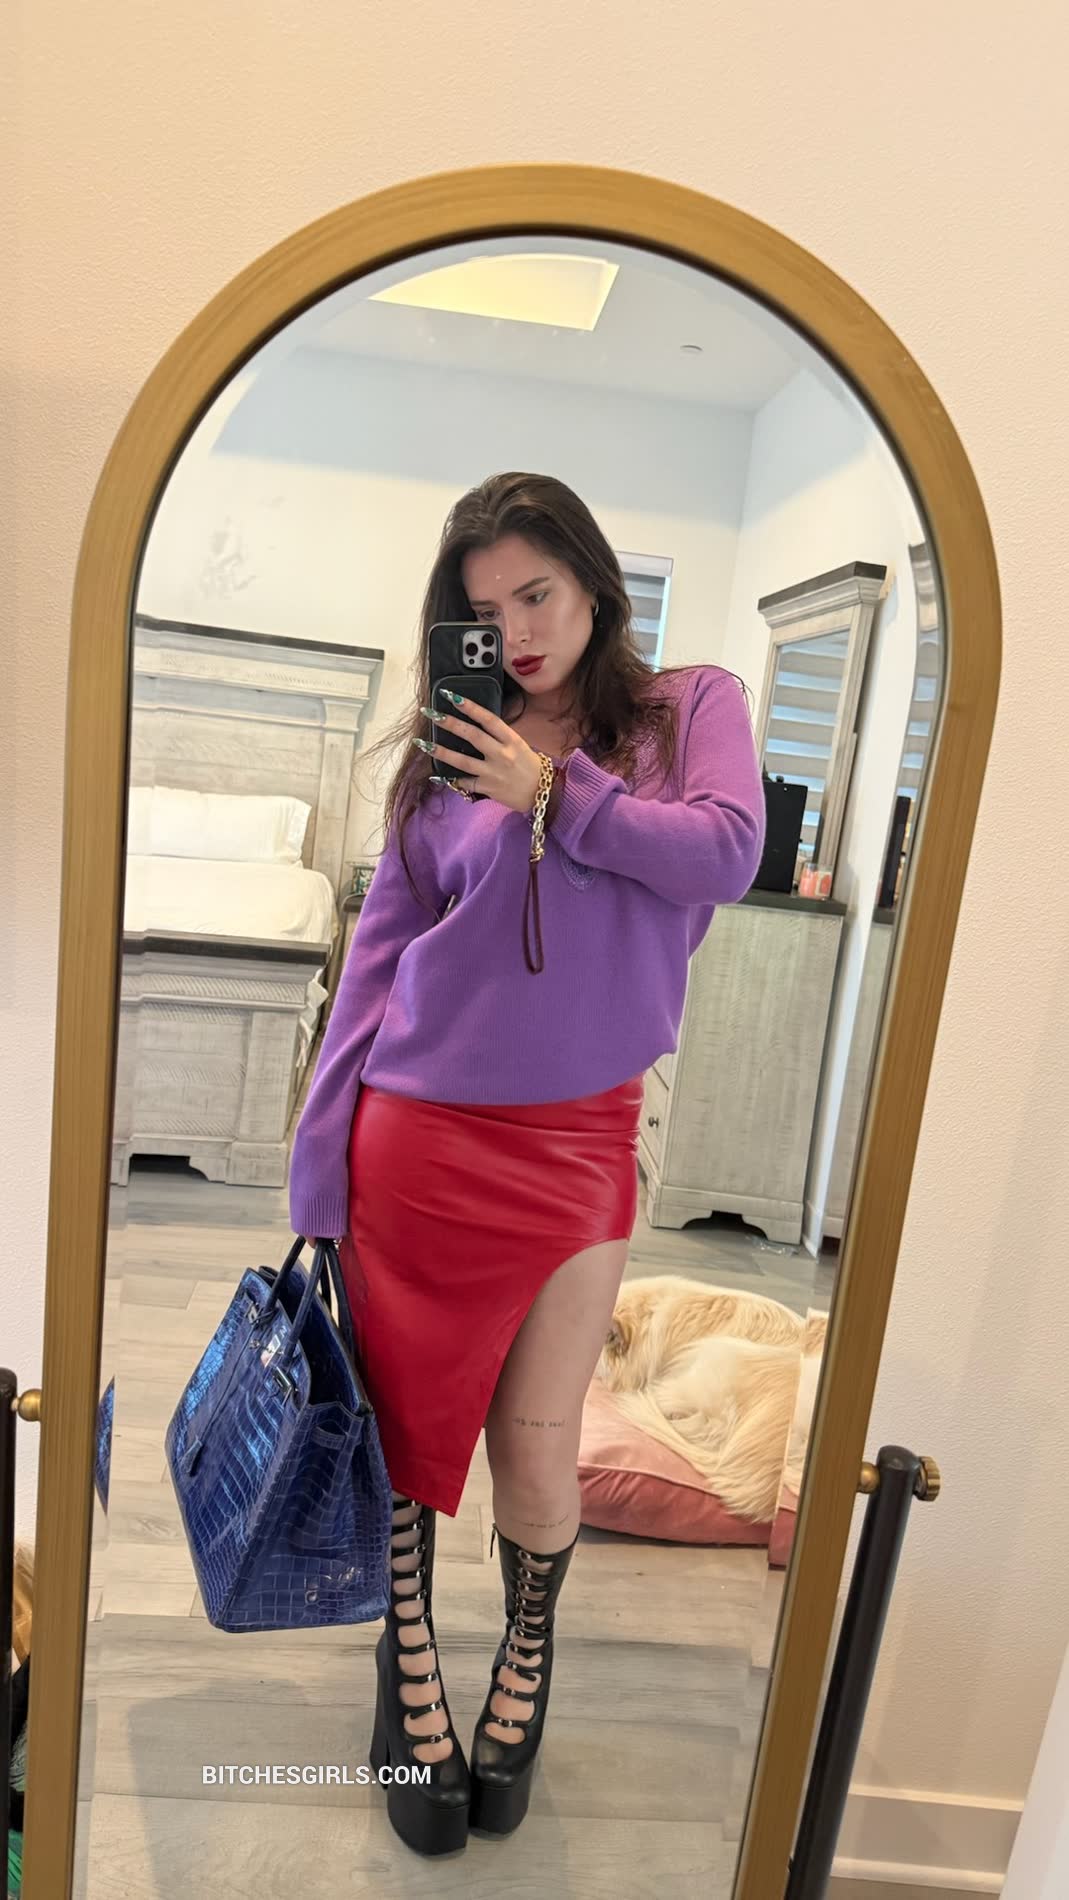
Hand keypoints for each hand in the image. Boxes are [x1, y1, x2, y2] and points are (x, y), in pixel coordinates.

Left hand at [417, 692, 544, 814]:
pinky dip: (450, 778)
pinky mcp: (487, 788)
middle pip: (471, 736)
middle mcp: (501, 754)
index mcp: (511, 740)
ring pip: (462, 761)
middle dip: (449, 723)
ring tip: (423, 743)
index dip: (470, 706)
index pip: (488, 719)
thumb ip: (499, 736)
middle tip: (431, 713)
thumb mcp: (519, 745)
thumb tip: (476, 724)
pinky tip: (436, 774)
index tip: (452, 696)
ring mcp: (492, 772)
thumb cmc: (530, 766)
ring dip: (441, 751)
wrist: (541, 794)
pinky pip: (464, 782)